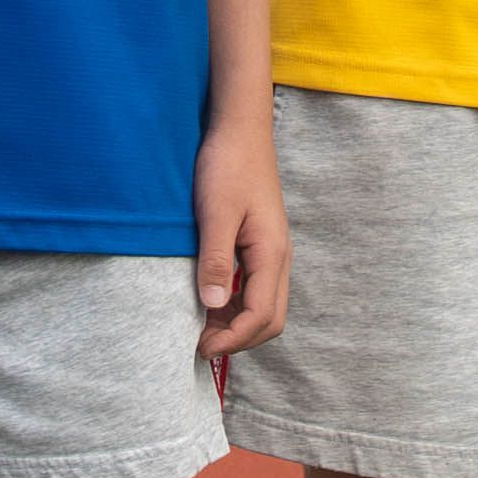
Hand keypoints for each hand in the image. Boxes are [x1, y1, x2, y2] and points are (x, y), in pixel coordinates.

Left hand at [193, 113, 287, 361]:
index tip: (200, 347)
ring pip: (264, 306)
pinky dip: (234, 305)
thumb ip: (214, 259)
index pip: (261, 315)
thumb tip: (210, 305)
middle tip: (199, 344)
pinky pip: (254, 288)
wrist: (239, 129)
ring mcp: (272, 252)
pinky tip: (207, 300)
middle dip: (239, 339)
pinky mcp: (260, 245)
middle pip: (270, 319)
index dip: (233, 339)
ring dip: (236, 324)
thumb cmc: (227, 165)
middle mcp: (278, 257)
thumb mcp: (215, 213)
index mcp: (271, 253)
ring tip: (199, 326)